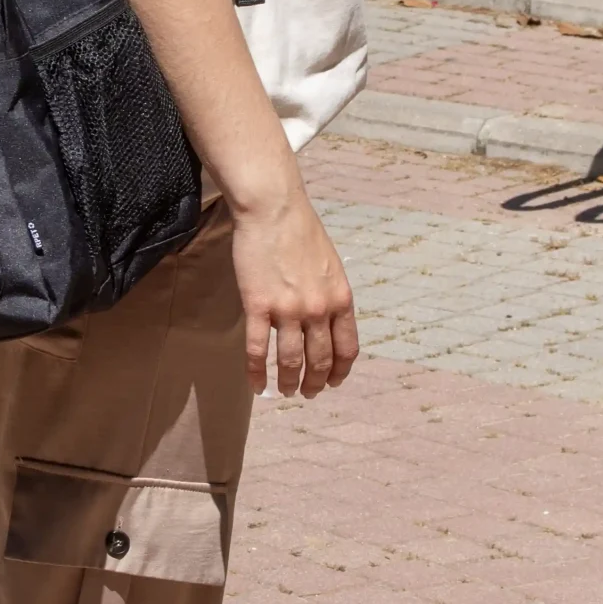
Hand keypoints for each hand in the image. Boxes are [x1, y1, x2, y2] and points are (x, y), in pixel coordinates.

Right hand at [229, 185, 358, 397]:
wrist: (274, 210)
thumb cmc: (301, 231)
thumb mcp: (331, 266)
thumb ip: (331, 295)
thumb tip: (327, 321)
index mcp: (341, 299)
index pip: (347, 349)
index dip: (340, 372)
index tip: (333, 383)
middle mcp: (319, 309)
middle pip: (320, 360)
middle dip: (315, 383)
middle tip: (306, 393)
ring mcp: (288, 310)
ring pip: (291, 360)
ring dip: (288, 382)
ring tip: (284, 392)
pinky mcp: (258, 306)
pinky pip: (258, 349)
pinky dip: (256, 372)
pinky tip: (255, 385)